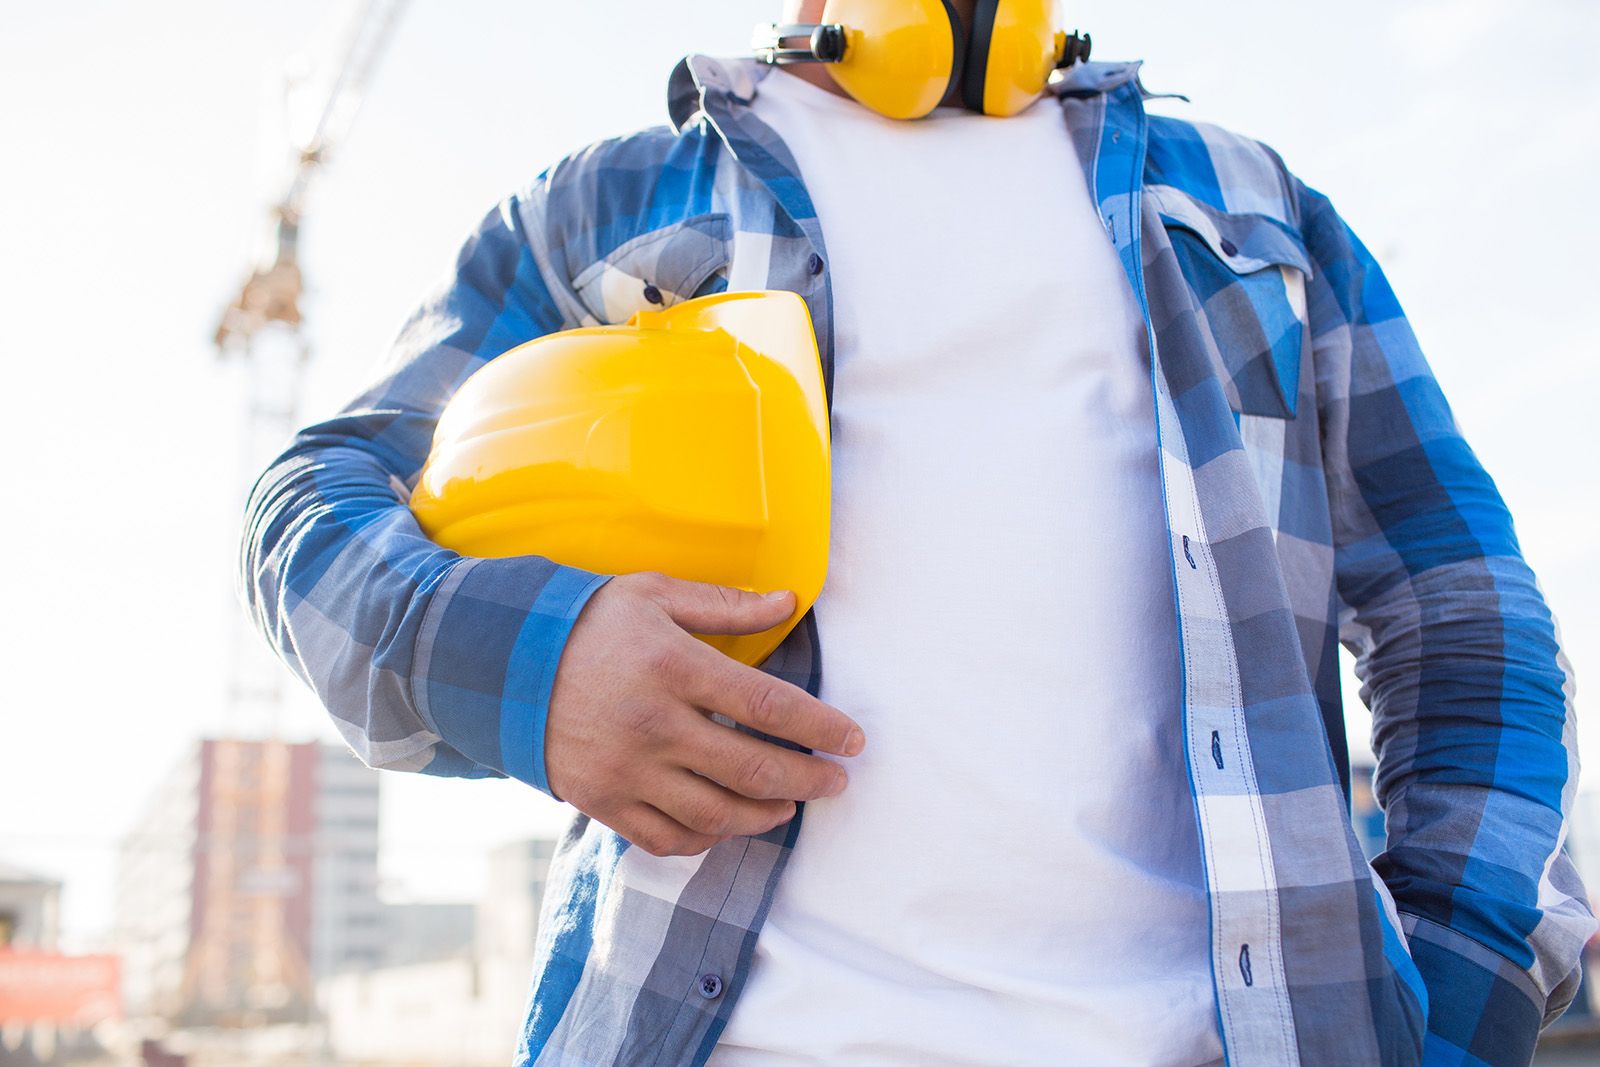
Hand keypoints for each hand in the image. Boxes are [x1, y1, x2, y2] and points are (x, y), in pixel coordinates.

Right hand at [545, 572, 865, 856]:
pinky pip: (666, 838)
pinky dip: (707, 838)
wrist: (500, 663)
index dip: (821, 728)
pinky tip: (729, 822)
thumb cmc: (588, 622)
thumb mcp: (654, 594)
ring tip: (789, 804)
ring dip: (765, 815)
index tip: (853, 741)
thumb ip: (726, 603)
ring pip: (716, 813)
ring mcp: (627, 771)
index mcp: (674, 667)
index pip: (769, 707)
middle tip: (836, 782)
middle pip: (753, 769)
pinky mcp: (603, 802)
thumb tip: (790, 602)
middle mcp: (654, 726)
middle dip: (808, 780)